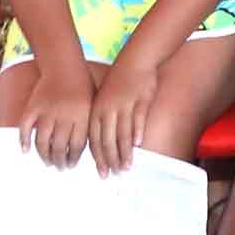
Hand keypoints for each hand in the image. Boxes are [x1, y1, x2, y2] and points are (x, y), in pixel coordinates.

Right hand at [17, 69, 93, 169]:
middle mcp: (65, 115)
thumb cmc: (82, 85)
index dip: (73, 158)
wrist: (64, 64)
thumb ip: (88, 124)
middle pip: (60, 147)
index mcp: (83, 115)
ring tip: (47, 161)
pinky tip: (26, 150)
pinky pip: (25, 128)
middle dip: (60, 161)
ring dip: (44, 155)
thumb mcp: (92, 103)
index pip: (77, 145)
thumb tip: (88, 149)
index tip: (71, 165)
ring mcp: (47, 110)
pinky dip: (24, 141)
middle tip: (59, 167)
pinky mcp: (33, 106)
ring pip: (43, 142)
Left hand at [87, 54, 158, 173]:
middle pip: (108, 140)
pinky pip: (137, 119)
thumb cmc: (119, 83)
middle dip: (111, 160)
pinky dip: (137, 132)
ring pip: (123, 134)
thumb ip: (103, 122)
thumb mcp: (104, 101)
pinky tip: (138, 145)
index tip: (103, 173)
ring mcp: (124, 105)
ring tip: (128, 166)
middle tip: (116, 174)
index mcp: (96, 111)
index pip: (95, 140)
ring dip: (125, 152)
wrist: (135, 60)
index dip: (99, 158)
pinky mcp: (139, 100)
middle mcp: (108, 110)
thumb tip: (103, 145)